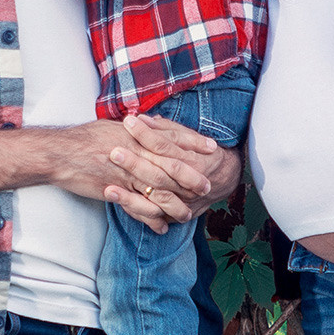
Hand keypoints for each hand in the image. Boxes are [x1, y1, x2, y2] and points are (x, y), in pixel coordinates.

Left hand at [103, 113, 238, 227]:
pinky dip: (134, 209)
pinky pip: (152, 215)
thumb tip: (142, 118)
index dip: (146, 134)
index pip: (165, 146)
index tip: (128, 122)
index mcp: (192, 160)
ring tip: (108, 188)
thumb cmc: (204, 153)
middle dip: (135, 164)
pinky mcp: (173, 215)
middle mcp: (188, 184)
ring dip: (130, 195)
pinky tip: (115, 202)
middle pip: (158, 174)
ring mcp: (182, 202)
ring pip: (155, 199)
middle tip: (114, 152)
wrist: (225, 179)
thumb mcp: (190, 137)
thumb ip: (166, 129)